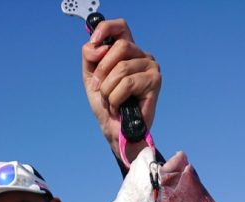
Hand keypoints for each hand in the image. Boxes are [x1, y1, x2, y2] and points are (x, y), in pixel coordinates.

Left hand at [82, 18, 161, 163]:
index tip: (94, 43)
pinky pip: (128, 83)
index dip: (106, 29)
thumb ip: (90, 57)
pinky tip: (118, 107)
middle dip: (103, 71)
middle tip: (99, 89)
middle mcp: (142, 55)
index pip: (120, 27)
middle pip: (119, 47)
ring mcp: (151, 67)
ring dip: (108, 90)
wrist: (115, 132)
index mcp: (128, 51)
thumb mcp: (92, 77)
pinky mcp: (155, 82)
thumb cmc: (107, 106)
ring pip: (122, 68)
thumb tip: (97, 46)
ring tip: (110, 102)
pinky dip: (116, 98)